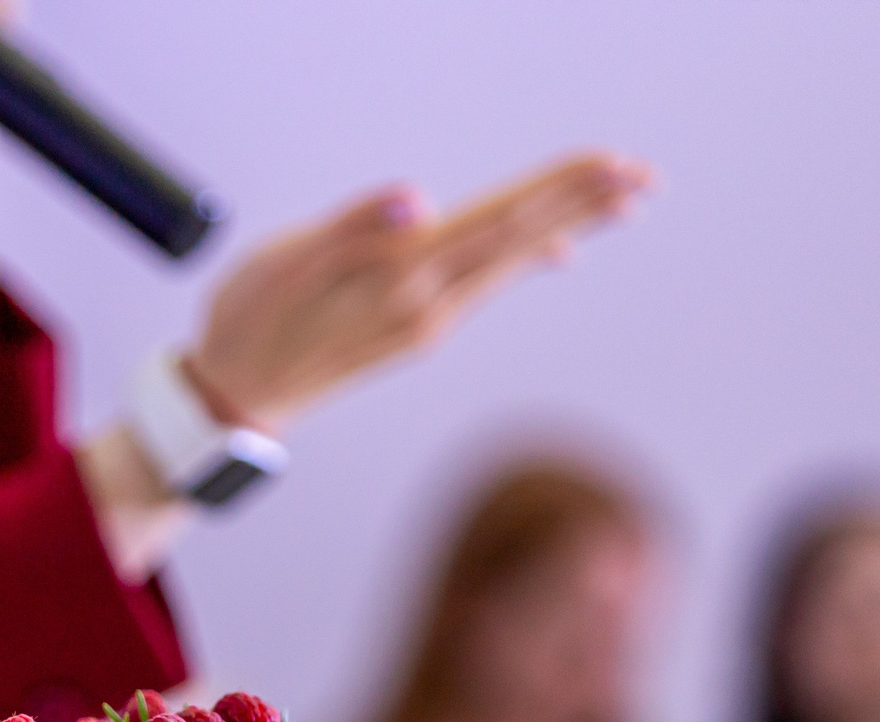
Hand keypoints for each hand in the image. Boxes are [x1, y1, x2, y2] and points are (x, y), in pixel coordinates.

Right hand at [188, 153, 649, 430]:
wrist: (235, 399)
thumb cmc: (250, 320)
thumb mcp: (285, 261)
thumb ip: (351, 226)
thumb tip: (414, 200)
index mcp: (398, 277)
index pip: (497, 221)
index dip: (557, 189)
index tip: (610, 165)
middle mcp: (424, 304)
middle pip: (520, 239)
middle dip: (584, 202)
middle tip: (644, 175)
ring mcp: (425, 320)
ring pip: (512, 260)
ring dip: (569, 225)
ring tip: (621, 199)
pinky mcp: (416, 330)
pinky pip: (488, 283)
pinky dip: (527, 256)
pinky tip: (554, 248)